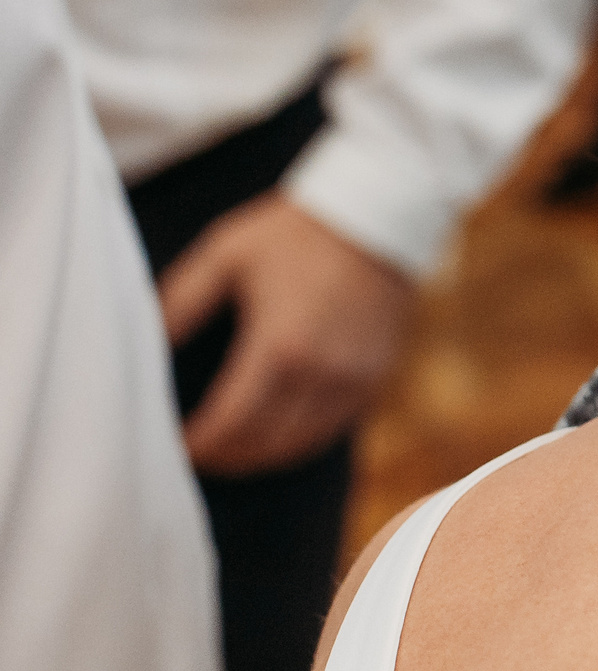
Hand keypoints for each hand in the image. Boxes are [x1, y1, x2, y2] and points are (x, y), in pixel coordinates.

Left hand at [160, 193, 415, 475]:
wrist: (378, 213)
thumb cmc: (297, 231)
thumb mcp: (226, 254)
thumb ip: (179, 304)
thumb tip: (146, 347)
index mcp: (280, 346)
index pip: (230, 424)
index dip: (199, 445)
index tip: (176, 448)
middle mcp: (322, 373)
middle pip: (266, 445)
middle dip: (227, 457)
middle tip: (200, 454)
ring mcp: (356, 378)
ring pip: (303, 444)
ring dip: (263, 455)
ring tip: (234, 450)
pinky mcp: (377, 374)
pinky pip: (335, 428)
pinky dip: (301, 439)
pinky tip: (279, 430)